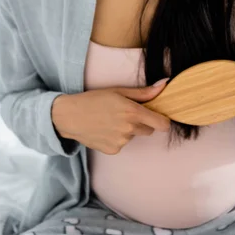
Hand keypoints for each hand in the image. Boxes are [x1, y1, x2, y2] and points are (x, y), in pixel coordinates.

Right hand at [52, 80, 170, 154]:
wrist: (70, 116)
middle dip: (142, 122)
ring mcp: (121, 142)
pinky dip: (117, 138)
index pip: (162, 124)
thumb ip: (144, 92)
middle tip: (125, 113)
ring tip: (111, 120)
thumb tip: (165, 84)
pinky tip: (105, 129)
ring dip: (129, 130)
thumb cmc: (94, 99)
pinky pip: (123, 144)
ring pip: (134, 136)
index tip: (158, 117)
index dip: (163, 121)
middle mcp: (129, 129)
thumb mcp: (119, 91)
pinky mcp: (113, 150)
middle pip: (149, 130)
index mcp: (133, 112)